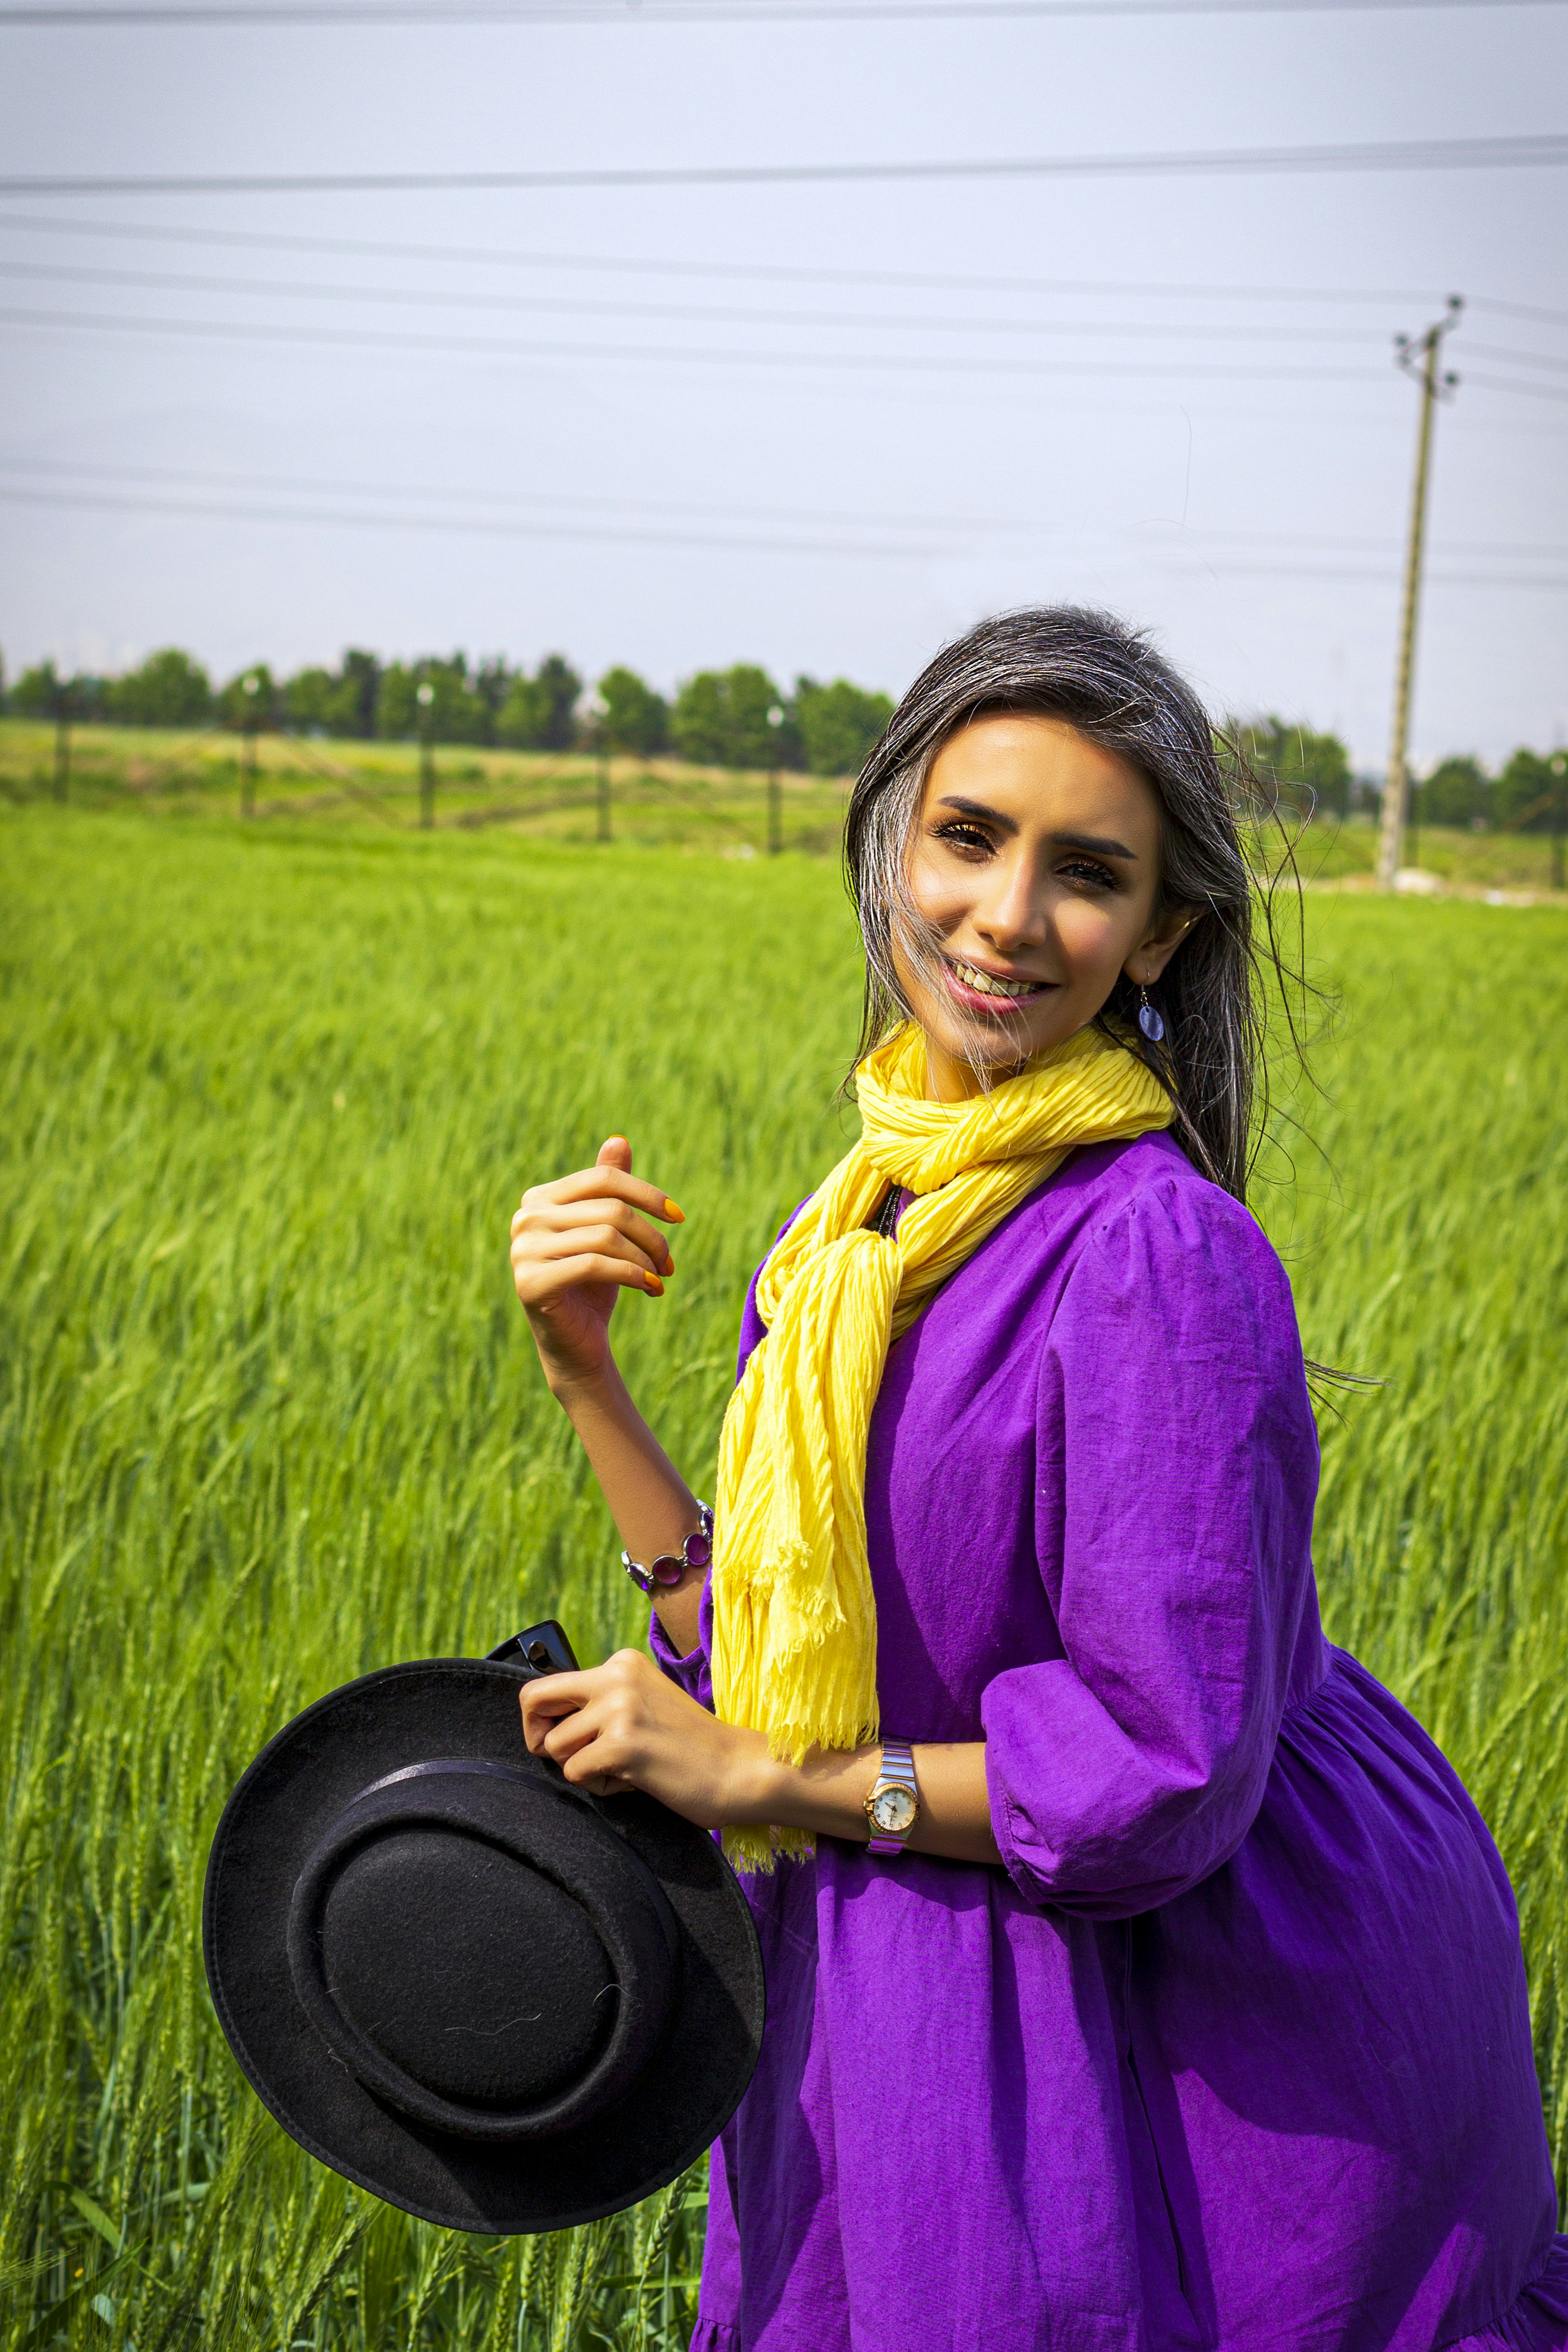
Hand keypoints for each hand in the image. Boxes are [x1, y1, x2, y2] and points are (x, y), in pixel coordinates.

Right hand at [509, 1138, 682, 1393]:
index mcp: (539, 1198)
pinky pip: (596, 1265)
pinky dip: (634, 1275)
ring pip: (607, 1236)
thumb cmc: (594, 1283)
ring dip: (646, 1258)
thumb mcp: (607, 1231)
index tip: (679, 1217)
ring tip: (660, 1277)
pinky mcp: (531, 1283)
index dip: (647, 1194)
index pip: (603, 1179)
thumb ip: (608, 1187)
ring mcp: (523, 1251)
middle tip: (669, 1262)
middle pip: (609, 1209)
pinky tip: (652, 1289)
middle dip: (651, 1235)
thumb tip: (619, 1140)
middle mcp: (525, 1219)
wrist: (576, 1343)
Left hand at [520, 1651, 772, 1828]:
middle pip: (533, 1701)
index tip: (565, 1739)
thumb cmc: (690, 1746)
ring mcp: (619, 1707)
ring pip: (555, 1746)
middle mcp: (616, 1675)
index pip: (548, 1683)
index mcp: (622, 1663)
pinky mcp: (623, 1743)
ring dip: (583, 1768)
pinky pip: (576, 1773)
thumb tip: (546, 1722)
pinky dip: (601, 1787)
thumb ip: (603, 1703)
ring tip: (625, 1769)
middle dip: (537, 1737)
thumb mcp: (643, 1704)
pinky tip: (635, 1781)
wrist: (740, 1768)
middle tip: (569, 1758)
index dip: (544, 1719)